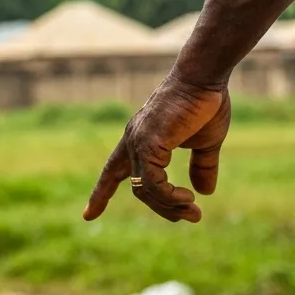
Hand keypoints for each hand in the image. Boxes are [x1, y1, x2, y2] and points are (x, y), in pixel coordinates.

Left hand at [84, 74, 231, 223]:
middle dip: (163, 208)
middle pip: (138, 188)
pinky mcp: (149, 144)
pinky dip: (170, 196)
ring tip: (194, 212)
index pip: (113, 171)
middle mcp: (133, 141)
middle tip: (190, 216)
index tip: (89, 216)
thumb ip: (201, 166)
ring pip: (145, 190)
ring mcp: (138, 142)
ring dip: (170, 206)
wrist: (205, 78)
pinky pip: (153, 183)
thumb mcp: (206, 142)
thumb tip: (204, 192)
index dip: (102, 193)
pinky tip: (188, 198)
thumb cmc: (205, 104)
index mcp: (140, 139)